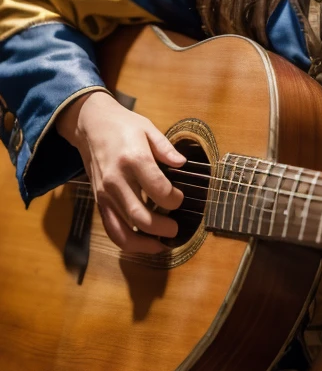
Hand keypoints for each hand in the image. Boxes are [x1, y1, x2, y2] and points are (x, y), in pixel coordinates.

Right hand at [56, 90, 185, 253]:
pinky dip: (128, 243)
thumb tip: (183, 164)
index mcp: (133, 159)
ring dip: (145, 243)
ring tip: (162, 244)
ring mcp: (105, 194)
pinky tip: (144, 243)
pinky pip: (112, 229)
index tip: (180, 197)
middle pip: (140, 216)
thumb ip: (166, 148)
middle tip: (176, 228)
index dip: (174, 199)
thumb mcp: (148, 129)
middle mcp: (116, 180)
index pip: (158, 189)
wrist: (90, 125)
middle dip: (162, 227)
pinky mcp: (99, 202)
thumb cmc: (123, 126)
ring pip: (123, 231)